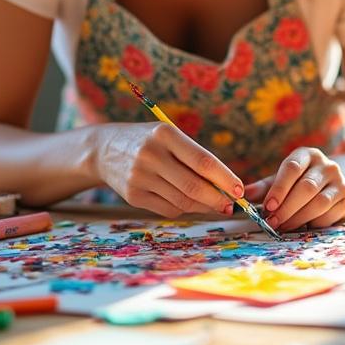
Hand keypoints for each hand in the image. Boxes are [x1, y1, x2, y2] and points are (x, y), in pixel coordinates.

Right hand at [95, 122, 242, 216]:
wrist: (104, 149)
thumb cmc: (149, 141)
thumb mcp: (170, 136)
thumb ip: (195, 158)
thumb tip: (226, 188)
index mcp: (165, 134)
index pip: (203, 161)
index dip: (225, 178)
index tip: (240, 189)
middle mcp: (150, 154)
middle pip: (194, 186)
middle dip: (218, 199)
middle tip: (231, 205)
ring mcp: (139, 177)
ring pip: (182, 202)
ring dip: (204, 207)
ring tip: (215, 205)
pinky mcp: (133, 196)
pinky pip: (168, 210)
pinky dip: (184, 209)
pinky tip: (190, 203)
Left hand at [244, 147, 344, 229]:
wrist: (332, 184)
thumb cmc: (300, 182)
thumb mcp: (283, 180)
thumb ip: (265, 187)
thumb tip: (244, 194)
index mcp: (307, 155)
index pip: (292, 167)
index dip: (279, 188)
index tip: (267, 206)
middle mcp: (327, 165)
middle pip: (306, 188)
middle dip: (287, 208)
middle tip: (272, 222)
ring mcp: (341, 181)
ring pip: (319, 203)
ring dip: (299, 218)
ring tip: (284, 227)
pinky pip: (330, 215)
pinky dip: (314, 223)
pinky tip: (303, 226)